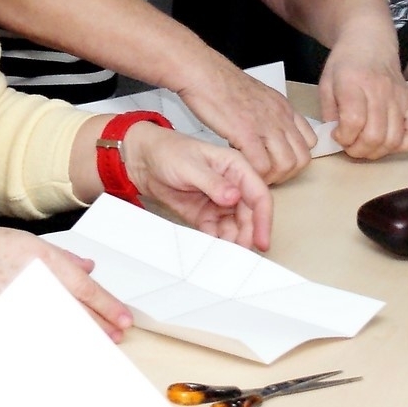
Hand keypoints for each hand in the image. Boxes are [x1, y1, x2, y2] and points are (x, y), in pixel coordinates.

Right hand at [0, 227, 133, 339]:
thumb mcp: (26, 242)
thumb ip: (61, 257)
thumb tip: (88, 267)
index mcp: (41, 258)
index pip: (83, 288)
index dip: (107, 306)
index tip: (124, 320)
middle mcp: (32, 282)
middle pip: (75, 312)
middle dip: (99, 327)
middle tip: (116, 337)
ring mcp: (16, 305)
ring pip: (56, 329)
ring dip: (78, 340)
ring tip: (95, 347)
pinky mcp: (2, 323)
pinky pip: (31, 339)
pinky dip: (49, 348)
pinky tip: (62, 354)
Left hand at [124, 124, 273, 250]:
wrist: (143, 161)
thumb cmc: (168, 152)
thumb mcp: (190, 165)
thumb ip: (213, 182)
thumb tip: (233, 196)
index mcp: (235, 167)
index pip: (259, 194)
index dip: (264, 218)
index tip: (261, 240)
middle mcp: (232, 185)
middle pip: (249, 215)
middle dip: (248, 235)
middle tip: (241, 252)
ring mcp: (220, 202)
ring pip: (236, 227)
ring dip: (235, 241)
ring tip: (228, 255)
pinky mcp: (206, 215)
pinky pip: (217, 232)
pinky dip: (218, 242)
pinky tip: (214, 250)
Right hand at [173, 57, 314, 184]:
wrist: (203, 72)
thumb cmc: (221, 83)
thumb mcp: (257, 96)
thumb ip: (267, 114)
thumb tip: (266, 132)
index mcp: (284, 108)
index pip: (309, 141)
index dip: (295, 158)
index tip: (277, 163)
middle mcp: (280, 117)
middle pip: (302, 158)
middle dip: (286, 174)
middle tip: (265, 175)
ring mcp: (265, 124)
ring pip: (286, 164)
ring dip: (271, 177)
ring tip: (252, 175)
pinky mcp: (246, 132)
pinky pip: (261, 164)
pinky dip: (254, 174)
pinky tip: (240, 169)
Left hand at [317, 33, 407, 158]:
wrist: (370, 42)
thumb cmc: (345, 64)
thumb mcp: (326, 83)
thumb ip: (329, 112)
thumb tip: (337, 138)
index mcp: (354, 83)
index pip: (354, 121)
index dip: (343, 137)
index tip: (336, 135)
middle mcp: (380, 91)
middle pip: (375, 135)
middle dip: (358, 149)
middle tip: (349, 145)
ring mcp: (399, 97)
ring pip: (394, 139)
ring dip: (377, 152)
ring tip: (365, 145)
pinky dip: (404, 144)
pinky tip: (388, 141)